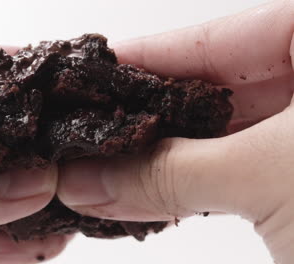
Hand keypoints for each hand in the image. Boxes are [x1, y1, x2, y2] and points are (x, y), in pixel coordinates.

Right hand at [57, 1, 293, 262]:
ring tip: (101, 165)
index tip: (91, 70)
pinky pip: (233, 173)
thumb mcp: (273, 176)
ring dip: (159, 159)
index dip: (149, 56)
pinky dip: (189, 186)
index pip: (220, 36)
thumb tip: (86, 181)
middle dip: (143, 113)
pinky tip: (144, 192)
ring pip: (218, 137)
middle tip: (85, 123)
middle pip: (211, 87)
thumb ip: (172, 174)